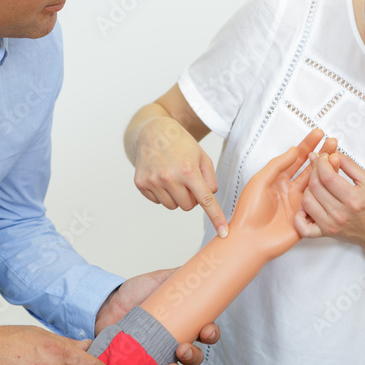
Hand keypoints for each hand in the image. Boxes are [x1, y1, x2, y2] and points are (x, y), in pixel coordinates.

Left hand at [95, 270, 219, 364]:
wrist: (104, 305)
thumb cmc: (133, 294)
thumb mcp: (157, 280)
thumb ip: (178, 275)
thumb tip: (199, 265)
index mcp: (183, 324)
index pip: (205, 334)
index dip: (211, 335)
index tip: (207, 330)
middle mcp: (173, 344)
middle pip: (193, 358)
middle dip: (193, 357)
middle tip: (183, 349)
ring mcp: (157, 358)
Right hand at [132, 117, 228, 238]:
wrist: (153, 131)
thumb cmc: (181, 143)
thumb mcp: (202, 156)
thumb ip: (210, 179)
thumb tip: (209, 198)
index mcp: (188, 170)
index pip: (205, 200)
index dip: (216, 217)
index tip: (223, 233)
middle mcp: (169, 177)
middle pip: (188, 206)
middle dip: (191, 197)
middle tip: (187, 180)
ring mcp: (153, 181)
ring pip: (172, 206)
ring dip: (176, 196)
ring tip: (173, 177)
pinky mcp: (141, 184)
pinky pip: (158, 201)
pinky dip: (162, 193)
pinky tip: (161, 177)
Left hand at [228, 129, 337, 260]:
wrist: (250, 240)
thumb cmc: (249, 211)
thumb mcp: (260, 182)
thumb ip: (277, 165)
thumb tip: (294, 149)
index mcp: (277, 180)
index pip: (295, 159)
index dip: (307, 145)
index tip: (319, 134)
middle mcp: (290, 190)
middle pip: (309, 169)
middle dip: (321, 154)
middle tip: (333, 142)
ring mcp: (299, 203)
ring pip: (317, 183)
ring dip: (327, 169)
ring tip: (337, 155)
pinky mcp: (306, 217)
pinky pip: (320, 202)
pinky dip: (329, 190)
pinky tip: (337, 178)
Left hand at [295, 150, 364, 251]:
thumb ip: (349, 165)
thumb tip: (332, 154)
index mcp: (353, 199)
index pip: (327, 176)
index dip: (321, 163)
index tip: (322, 157)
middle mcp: (340, 214)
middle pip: (315, 187)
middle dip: (314, 171)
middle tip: (318, 165)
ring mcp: (331, 225)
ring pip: (307, 201)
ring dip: (308, 188)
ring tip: (316, 183)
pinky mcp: (326, 233)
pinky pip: (303, 226)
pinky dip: (300, 215)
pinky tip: (306, 205)